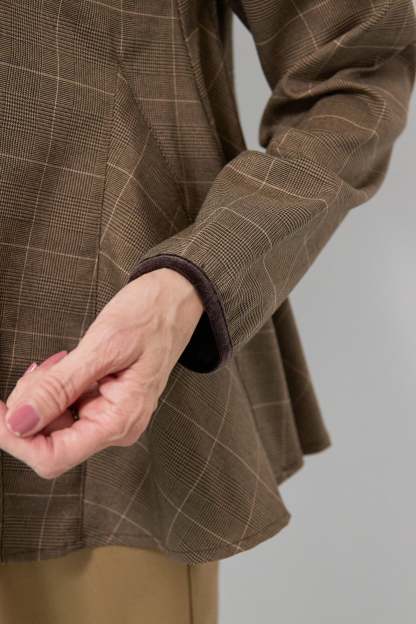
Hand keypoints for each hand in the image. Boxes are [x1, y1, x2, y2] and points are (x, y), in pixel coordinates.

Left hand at [0, 268, 203, 478]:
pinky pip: (63, 408)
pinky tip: (64, 364)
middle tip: (40, 367)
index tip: (0, 410)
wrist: (174, 301)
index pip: (53, 457)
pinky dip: (52, 387)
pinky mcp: (103, 404)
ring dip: (40, 394)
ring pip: (51, 424)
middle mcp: (115, 427)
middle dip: (29, 407)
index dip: (17, 440)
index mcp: (119, 421)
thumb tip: (19, 421)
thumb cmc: (150, 317)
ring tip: (58, 360)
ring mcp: (109, 417)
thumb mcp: (103, 347)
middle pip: (47, 441)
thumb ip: (60, 387)